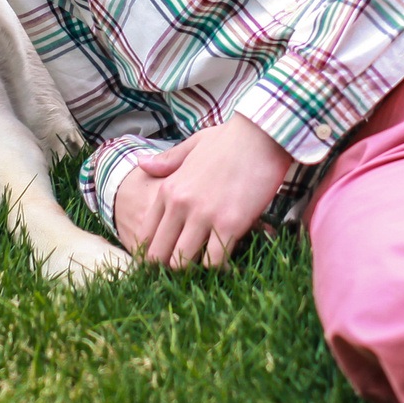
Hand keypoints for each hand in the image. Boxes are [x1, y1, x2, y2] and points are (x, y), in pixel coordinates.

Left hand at [113, 117, 294, 270]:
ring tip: (207, 266)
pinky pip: (215, 261)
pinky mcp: (230, 224)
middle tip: (187, 268)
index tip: (168, 257)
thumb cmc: (230, 138)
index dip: (155, 250)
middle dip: (170, 265)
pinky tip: (227, 263)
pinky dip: (220, 267)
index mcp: (169, 188)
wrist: (262, 133)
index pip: (148, 233)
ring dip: (194, 269)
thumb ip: (167, 160)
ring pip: (184, 263)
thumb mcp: (192, 145)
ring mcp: (204, 216)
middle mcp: (180, 205)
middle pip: (160, 254)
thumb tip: (141, 163)